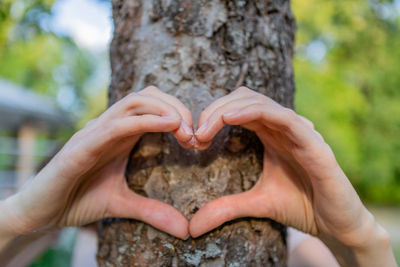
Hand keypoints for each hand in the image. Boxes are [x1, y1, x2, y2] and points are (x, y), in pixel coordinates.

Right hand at [0, 86, 192, 245]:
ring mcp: (94, 132)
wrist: (39, 212)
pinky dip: (144, 121)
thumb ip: (152, 211)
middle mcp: (108, 127)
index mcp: (120, 135)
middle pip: (148, 96)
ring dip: (165, 111)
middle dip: (177, 107)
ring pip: (134, 102)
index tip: (197, 139)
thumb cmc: (77, 200)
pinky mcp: (81, 146)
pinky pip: (115, 125)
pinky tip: (167, 126)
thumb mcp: (122, 204)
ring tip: (184, 130)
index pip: (153, 106)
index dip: (179, 113)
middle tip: (194, 134)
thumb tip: (185, 229)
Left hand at [190, 87, 394, 265]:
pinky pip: (284, 117)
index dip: (212, 116)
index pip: (237, 109)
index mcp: (270, 134)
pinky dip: (256, 111)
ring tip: (206, 127)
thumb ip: (226, 207)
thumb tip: (193, 226)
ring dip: (229, 109)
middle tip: (195, 133)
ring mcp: (299, 132)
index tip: (193, 139)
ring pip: (260, 101)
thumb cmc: (302, 206)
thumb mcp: (257, 204)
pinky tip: (232, 117)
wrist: (337, 224)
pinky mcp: (313, 143)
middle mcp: (283, 128)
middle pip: (244, 99)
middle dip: (215, 109)